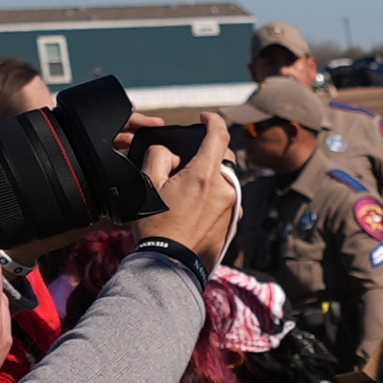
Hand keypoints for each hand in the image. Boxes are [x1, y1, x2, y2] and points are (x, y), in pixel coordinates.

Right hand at [138, 115, 243, 264]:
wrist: (172, 265)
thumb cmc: (157, 226)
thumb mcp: (148, 185)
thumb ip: (159, 157)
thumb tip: (171, 152)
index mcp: (205, 175)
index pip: (219, 134)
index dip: (212, 120)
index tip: (204, 117)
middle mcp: (226, 188)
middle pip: (223, 157)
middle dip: (207, 153)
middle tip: (184, 164)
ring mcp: (234, 206)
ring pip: (225, 178)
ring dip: (209, 176)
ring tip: (186, 190)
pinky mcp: (234, 221)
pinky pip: (227, 198)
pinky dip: (214, 194)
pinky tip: (194, 208)